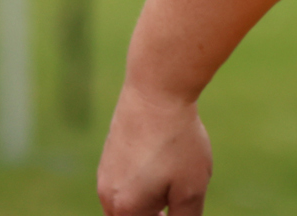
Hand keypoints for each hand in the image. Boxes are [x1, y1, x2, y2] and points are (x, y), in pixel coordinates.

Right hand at [97, 85, 211, 215]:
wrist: (156, 91)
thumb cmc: (176, 142)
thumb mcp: (191, 188)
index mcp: (126, 211)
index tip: (177, 205)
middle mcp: (108, 196)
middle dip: (156, 211)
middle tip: (177, 193)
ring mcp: (105, 174)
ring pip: (129, 200)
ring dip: (150, 196)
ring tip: (174, 171)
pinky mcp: (109, 155)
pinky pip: (125, 180)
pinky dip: (144, 178)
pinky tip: (163, 155)